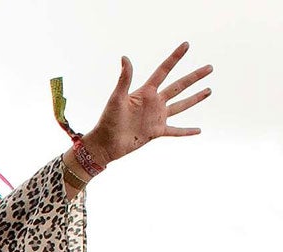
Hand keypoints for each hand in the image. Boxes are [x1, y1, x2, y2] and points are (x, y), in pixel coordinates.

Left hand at [82, 43, 210, 167]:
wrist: (104, 144)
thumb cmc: (107, 120)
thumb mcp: (117, 98)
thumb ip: (124, 79)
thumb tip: (125, 57)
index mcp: (145, 92)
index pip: (164, 71)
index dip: (175, 58)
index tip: (186, 45)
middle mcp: (154, 102)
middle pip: (179, 86)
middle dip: (194, 77)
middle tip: (210, 68)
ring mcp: (157, 117)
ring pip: (181, 105)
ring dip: (195, 98)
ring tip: (209, 90)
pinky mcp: (156, 132)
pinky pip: (175, 131)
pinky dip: (186, 131)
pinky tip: (199, 130)